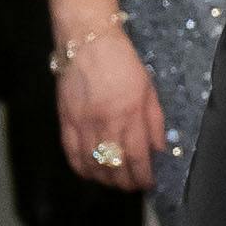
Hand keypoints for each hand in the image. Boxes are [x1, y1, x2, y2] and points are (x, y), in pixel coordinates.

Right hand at [55, 22, 164, 188]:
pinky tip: (90, 172)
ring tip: (114, 180)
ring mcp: (83, 123)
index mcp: (130, 114)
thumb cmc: (122, 63)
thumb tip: (159, 150)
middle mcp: (106, 123)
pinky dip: (81, 169)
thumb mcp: (149, 90)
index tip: (148, 183)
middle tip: (133, 185)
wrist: (87, 41)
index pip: (138, 158)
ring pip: (93, 165)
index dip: (144, 177)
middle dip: (126, 183)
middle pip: (115, 167)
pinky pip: (71, 154)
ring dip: (105, 179)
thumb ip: (155, 122)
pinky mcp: (65, 120)